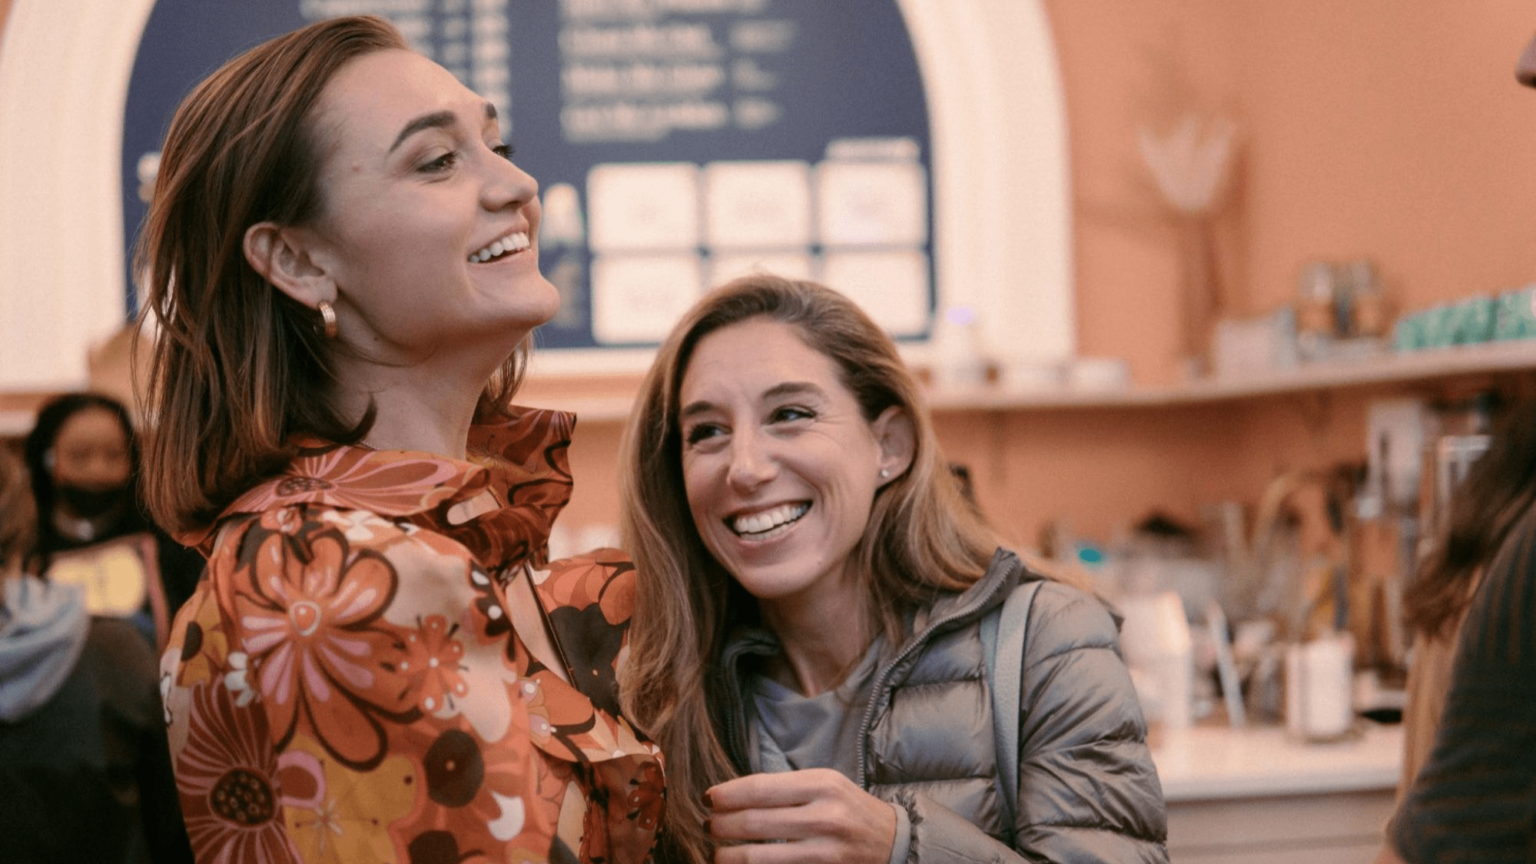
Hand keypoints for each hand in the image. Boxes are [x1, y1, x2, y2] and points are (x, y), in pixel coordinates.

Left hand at [705, 768, 897, 863]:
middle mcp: (825, 816)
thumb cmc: (848, 809)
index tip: (708, 799)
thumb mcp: (825, 785)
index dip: (728, 795)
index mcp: (822, 784)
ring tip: (717, 852)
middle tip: (708, 826)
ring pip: (760, 857)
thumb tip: (732, 795)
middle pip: (756, 822)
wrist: (892, 842)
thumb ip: (786, 789)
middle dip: (722, 826)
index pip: (761, 788)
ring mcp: (825, 852)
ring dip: (729, 856)